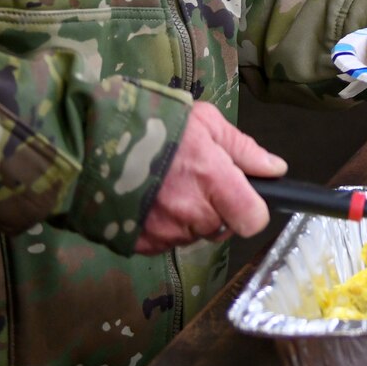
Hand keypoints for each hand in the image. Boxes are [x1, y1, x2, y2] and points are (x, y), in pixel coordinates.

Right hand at [134, 101, 284, 253]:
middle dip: (213, 207)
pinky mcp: (139, 244)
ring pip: (191, 234)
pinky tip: (148, 200)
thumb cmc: (151, 122)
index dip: (251, 210)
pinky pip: (163, 242)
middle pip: (220, 226)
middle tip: (191, 180)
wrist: (91, 139)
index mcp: (212, 180)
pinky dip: (160, 226)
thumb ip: (243, 148)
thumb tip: (275, 169)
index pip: (252, 219)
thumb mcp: (204, 121)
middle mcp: (191, 212)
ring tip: (165, 186)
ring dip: (186, 217)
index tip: (242, 197)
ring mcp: (163, 232)